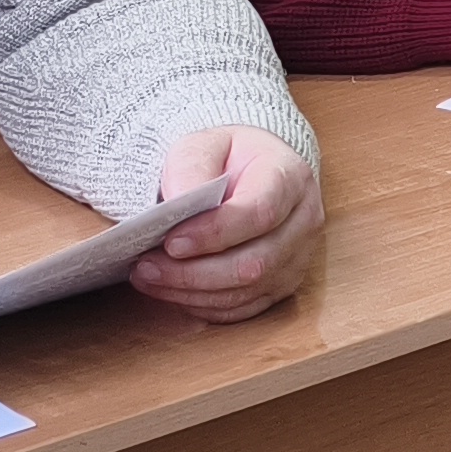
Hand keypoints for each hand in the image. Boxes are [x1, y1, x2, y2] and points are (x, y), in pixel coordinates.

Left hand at [133, 129, 322, 323]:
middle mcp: (303, 221)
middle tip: (147, 265)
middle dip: (194, 272)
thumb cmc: (228, 158)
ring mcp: (297, 258)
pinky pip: (242, 308)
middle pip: (254, 262)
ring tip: (148, 276)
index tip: (171, 241)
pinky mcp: (281, 285)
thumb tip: (179, 201)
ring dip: (190, 291)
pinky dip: (201, 304)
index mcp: (290, 178)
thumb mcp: (205, 144)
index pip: (260, 213)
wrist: (250, 173)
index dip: (215, 233)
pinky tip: (171, 290)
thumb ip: (192, 166)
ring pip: (246, 291)